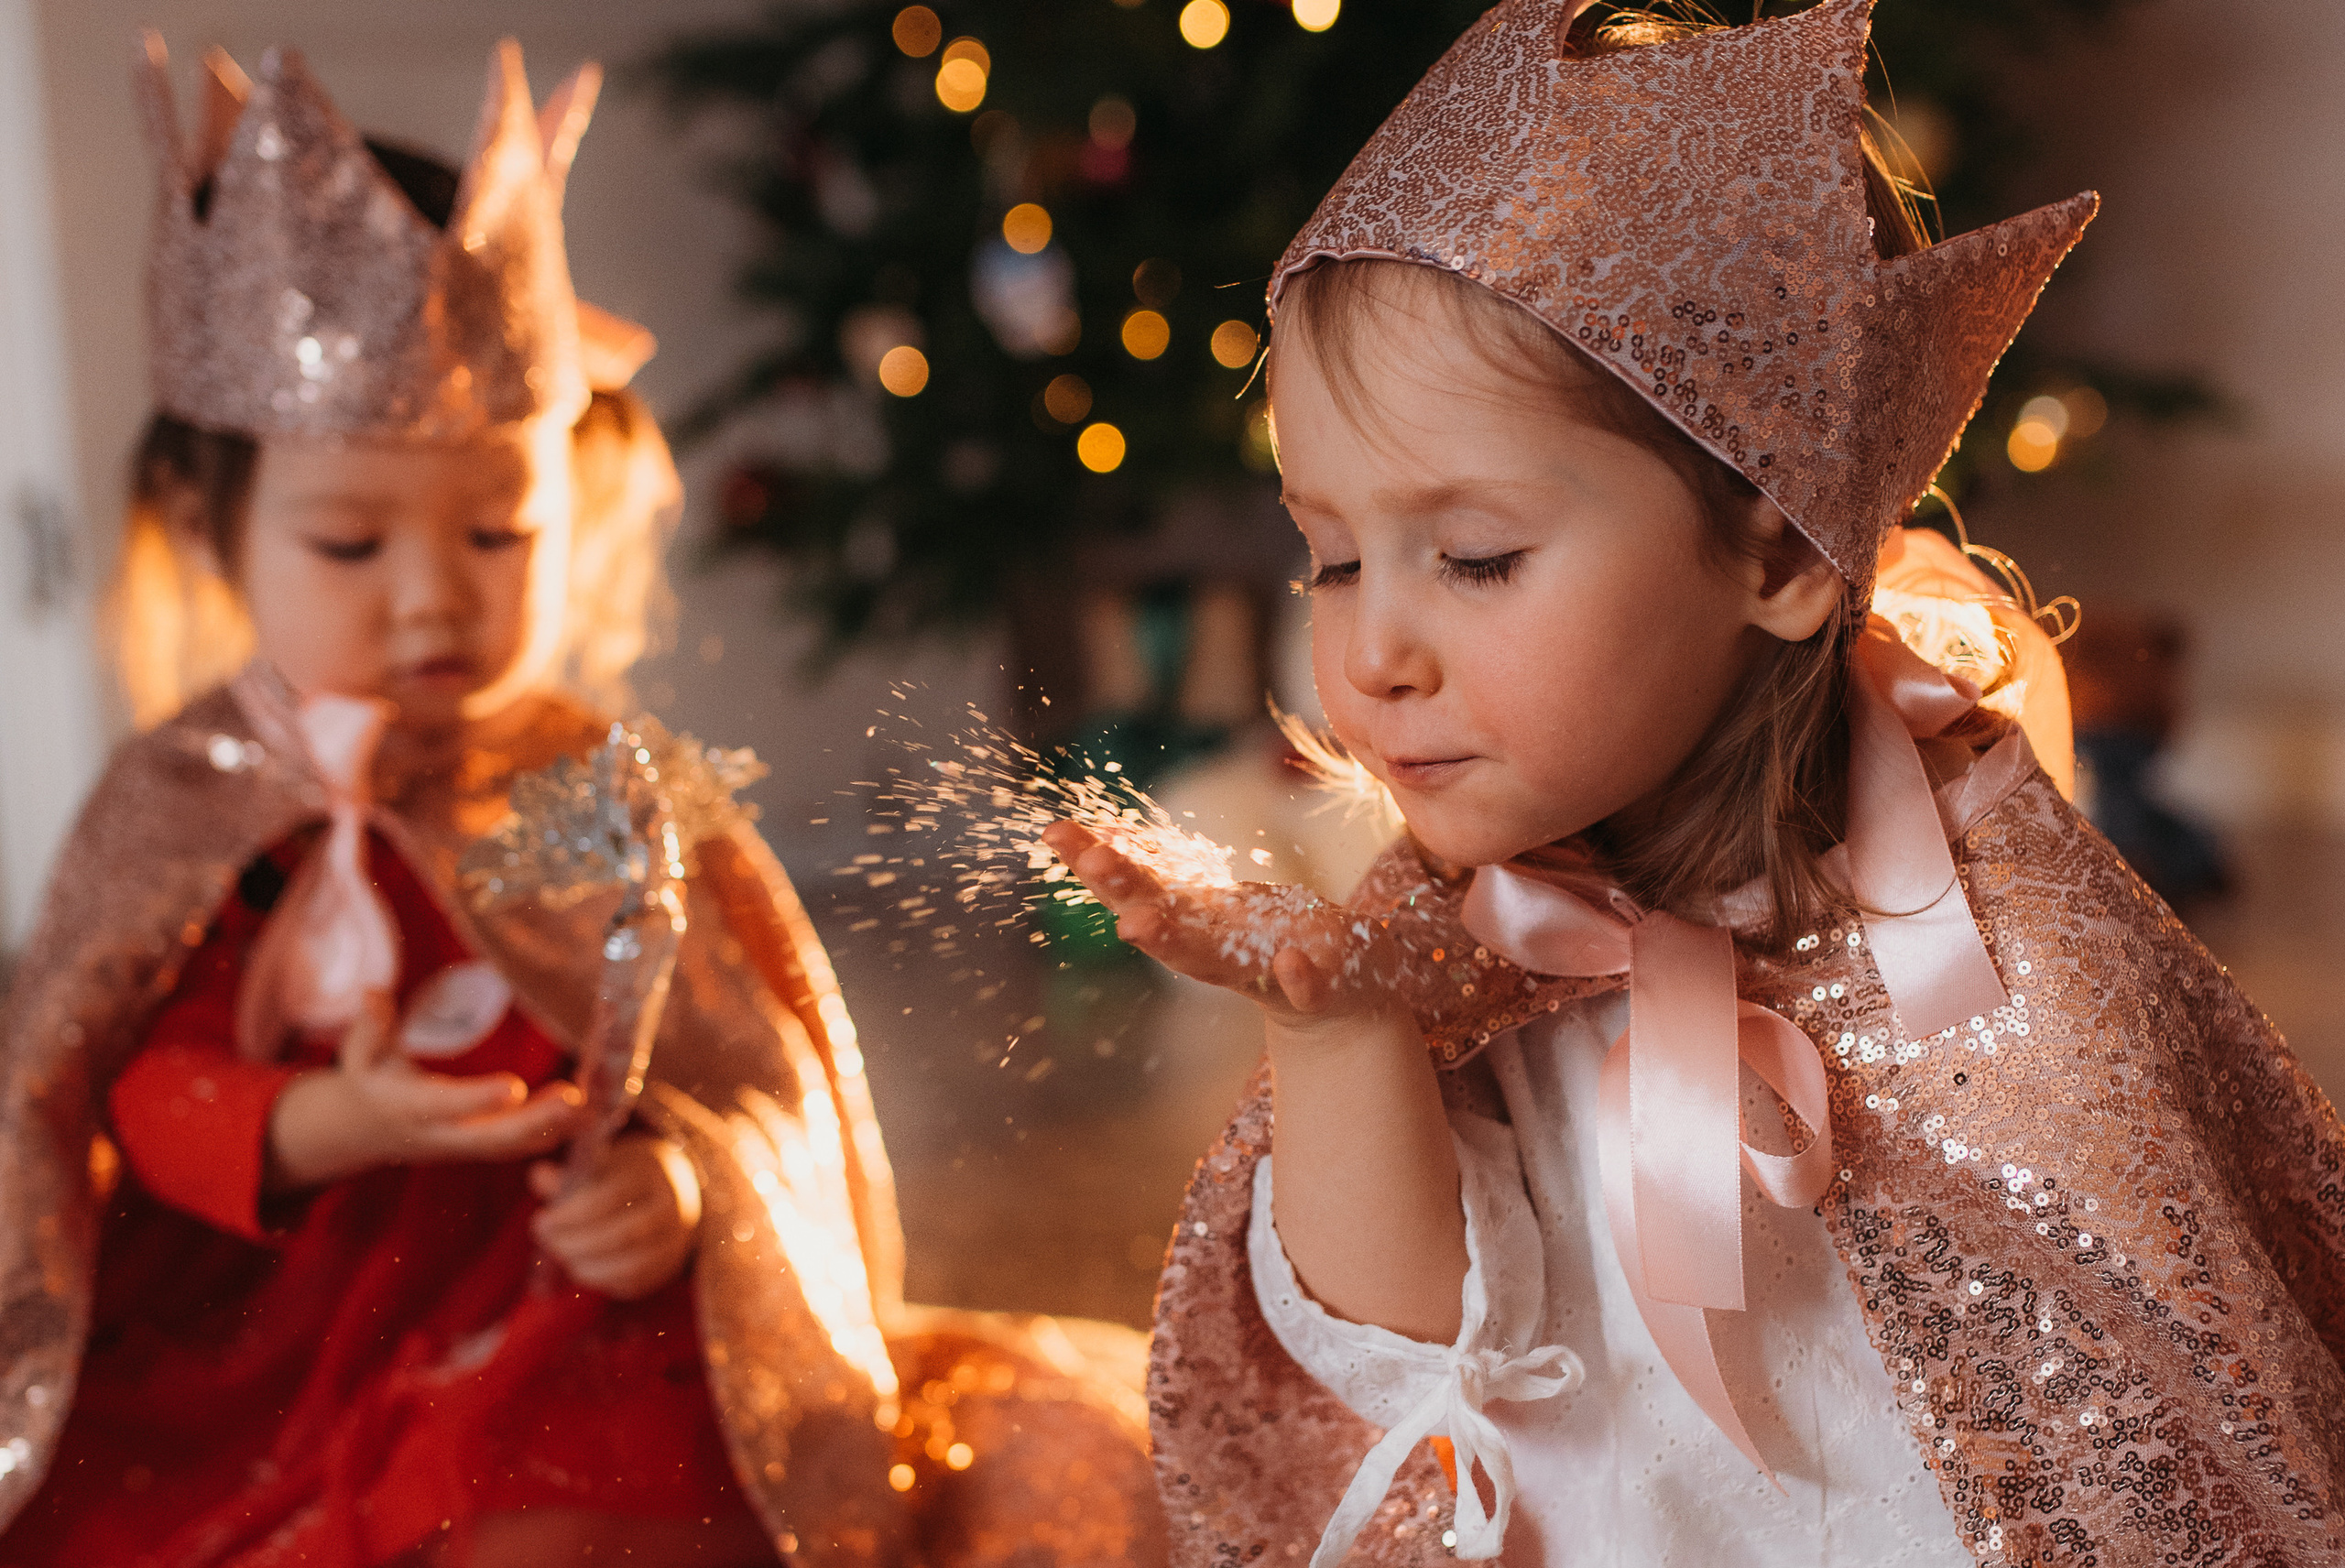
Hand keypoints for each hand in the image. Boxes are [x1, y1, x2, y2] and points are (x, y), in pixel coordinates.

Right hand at [268, 991, 584, 1190]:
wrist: (369, 1130)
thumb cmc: (370, 1081)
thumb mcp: (360, 1055)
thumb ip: (370, 1027)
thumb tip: (372, 992)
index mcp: (410, 1109)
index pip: (445, 1106)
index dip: (478, 1100)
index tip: (514, 1087)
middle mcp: (443, 1134)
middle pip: (492, 1137)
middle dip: (534, 1121)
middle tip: (573, 1099)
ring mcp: (466, 1145)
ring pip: (514, 1146)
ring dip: (557, 1128)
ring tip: (595, 1104)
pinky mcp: (485, 1146)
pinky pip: (523, 1146)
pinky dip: (557, 1132)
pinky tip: (593, 1113)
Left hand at [531, 1135, 703, 1299]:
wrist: (671, 1188)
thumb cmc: (622, 1176)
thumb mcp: (599, 1166)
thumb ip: (569, 1176)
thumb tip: (537, 1175)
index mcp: (652, 1172)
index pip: (610, 1197)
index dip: (570, 1215)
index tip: (540, 1222)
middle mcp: (673, 1205)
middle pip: (624, 1234)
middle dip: (577, 1244)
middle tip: (548, 1243)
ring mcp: (677, 1237)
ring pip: (634, 1265)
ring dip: (589, 1268)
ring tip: (563, 1258)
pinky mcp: (672, 1263)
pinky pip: (638, 1282)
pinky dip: (605, 1281)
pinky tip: (583, 1269)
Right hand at [1041, 822, 1414, 1035]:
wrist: (1351, 993)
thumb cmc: (1275, 938)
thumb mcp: (1217, 905)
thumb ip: (1165, 877)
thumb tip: (1100, 835)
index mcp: (1195, 922)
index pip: (1139, 888)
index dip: (1095, 861)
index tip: (1054, 830)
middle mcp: (1217, 951)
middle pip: (1162, 921)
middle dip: (1126, 892)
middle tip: (1090, 861)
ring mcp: (1264, 972)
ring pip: (1212, 962)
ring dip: (1174, 945)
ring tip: (1137, 925)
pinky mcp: (1320, 992)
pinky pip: (1308, 989)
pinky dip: (1297, 980)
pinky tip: (1289, 963)